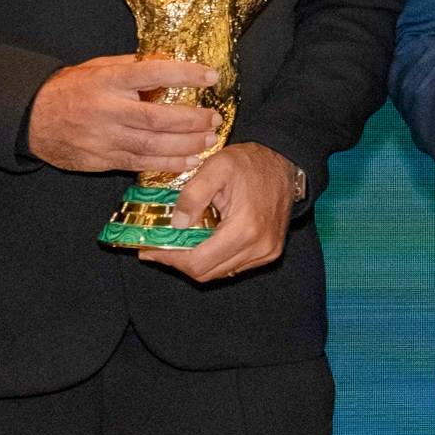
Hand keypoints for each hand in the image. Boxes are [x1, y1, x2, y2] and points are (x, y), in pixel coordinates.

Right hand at [27, 54, 223, 175]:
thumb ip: (134, 65)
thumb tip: (171, 59)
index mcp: (107, 80)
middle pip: (157, 117)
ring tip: (209, 139)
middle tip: (215, 118)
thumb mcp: (98, 67)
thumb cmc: (70, 89)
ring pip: (152, 145)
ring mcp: (103, 138)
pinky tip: (188, 161)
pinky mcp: (101, 159)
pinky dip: (167, 164)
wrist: (32, 119)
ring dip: (186, 145)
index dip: (184, 74)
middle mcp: (107, 110)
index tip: (210, 76)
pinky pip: (140, 163)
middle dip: (192, 120)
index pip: (151, 73)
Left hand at [135, 143, 302, 282]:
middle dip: (179, 262)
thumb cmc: (251, 162)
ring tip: (178, 243)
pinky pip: (234, 266)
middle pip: (207, 273)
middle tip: (160, 247)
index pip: (198, 263)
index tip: (150, 250)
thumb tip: (175, 224)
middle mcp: (259, 247)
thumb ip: (192, 195)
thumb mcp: (216, 167)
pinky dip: (215, 258)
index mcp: (245, 228)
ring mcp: (267, 251)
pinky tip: (204, 241)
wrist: (284, 161)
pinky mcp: (270, 251)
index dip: (170, 260)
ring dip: (196, 261)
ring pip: (220, 272)